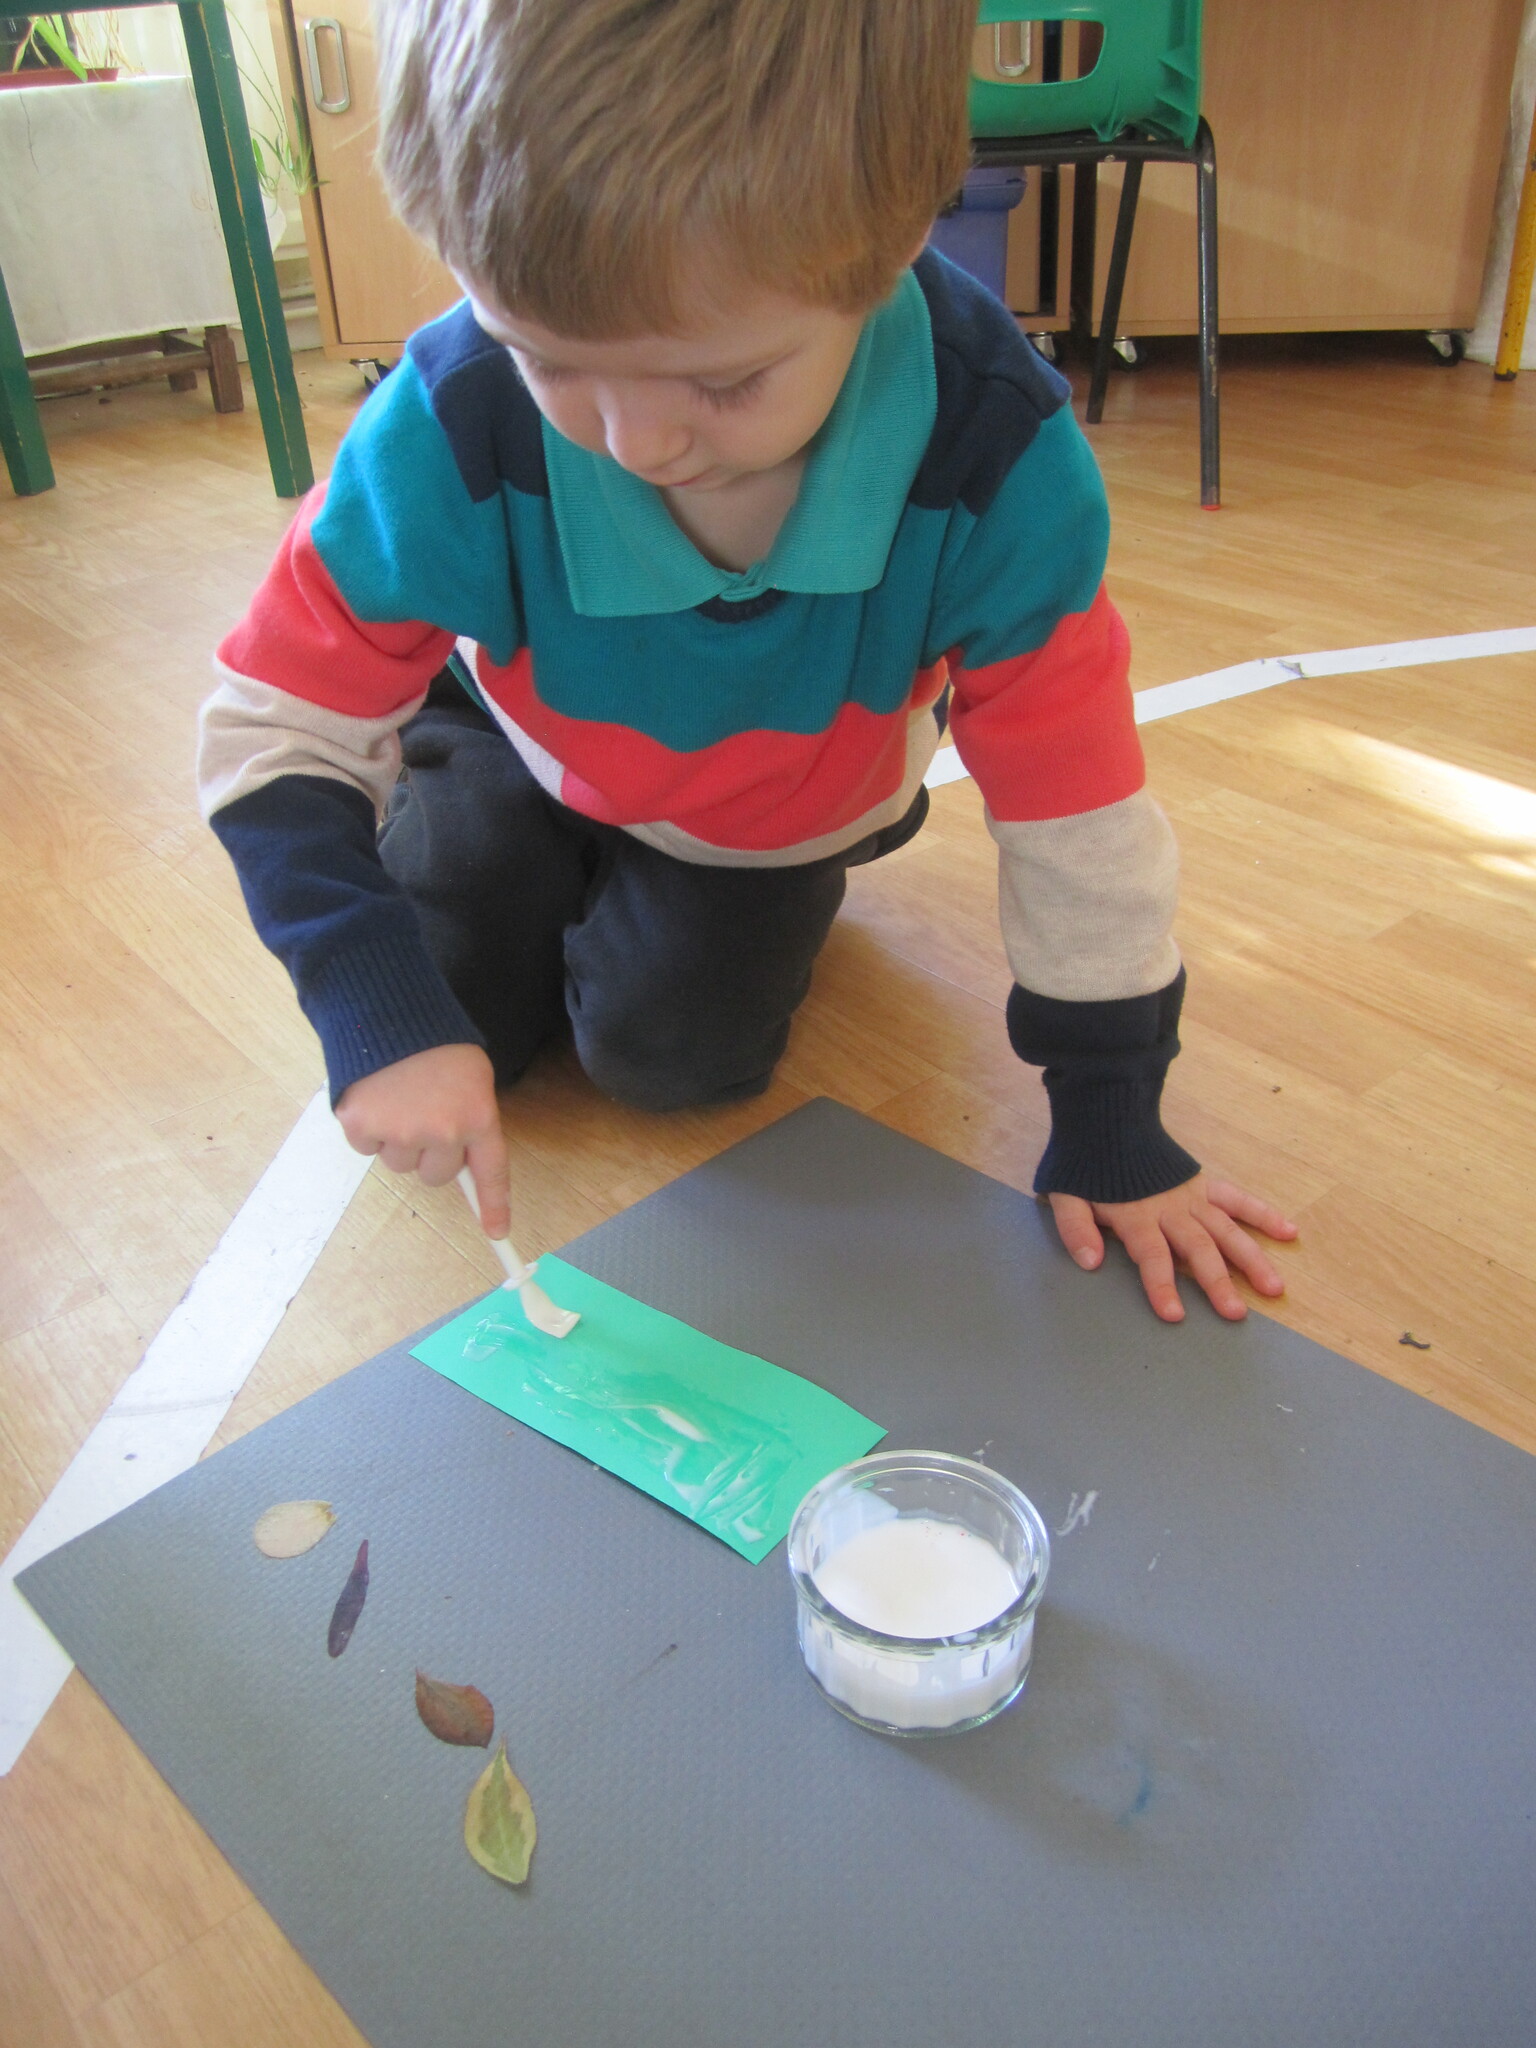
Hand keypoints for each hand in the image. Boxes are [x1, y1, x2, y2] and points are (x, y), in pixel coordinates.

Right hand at [335, 1044, 509, 1237]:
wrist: (387, 1010)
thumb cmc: (434, 1042)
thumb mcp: (471, 1077)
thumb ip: (470, 1118)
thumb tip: (461, 1162)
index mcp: (478, 1115)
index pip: (491, 1171)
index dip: (494, 1205)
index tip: (497, 1233)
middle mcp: (443, 1131)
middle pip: (436, 1175)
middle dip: (429, 1153)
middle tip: (423, 1112)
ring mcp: (402, 1131)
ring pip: (399, 1163)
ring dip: (397, 1139)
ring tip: (398, 1096)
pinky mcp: (363, 1126)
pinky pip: (367, 1148)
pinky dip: (367, 1127)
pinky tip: (374, 1095)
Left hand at [1048, 1174, 1296, 1322]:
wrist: (1106, 1116)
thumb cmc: (1085, 1163)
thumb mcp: (1065, 1194)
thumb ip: (1076, 1228)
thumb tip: (1091, 1262)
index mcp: (1136, 1215)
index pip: (1152, 1256)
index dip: (1162, 1285)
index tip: (1175, 1314)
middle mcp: (1170, 1209)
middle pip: (1198, 1249)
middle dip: (1217, 1283)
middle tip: (1236, 1313)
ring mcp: (1192, 1196)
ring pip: (1227, 1231)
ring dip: (1251, 1259)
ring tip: (1274, 1287)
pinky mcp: (1203, 1184)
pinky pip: (1238, 1200)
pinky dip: (1263, 1214)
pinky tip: (1288, 1232)